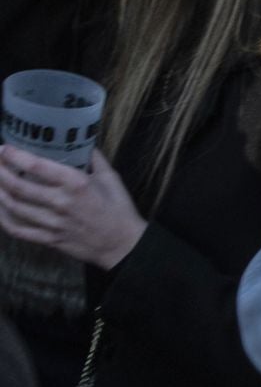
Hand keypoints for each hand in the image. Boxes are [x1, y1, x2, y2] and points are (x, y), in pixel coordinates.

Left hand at [0, 146, 145, 268]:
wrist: (122, 244)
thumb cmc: (119, 210)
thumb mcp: (111, 179)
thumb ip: (95, 159)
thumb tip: (84, 142)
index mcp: (77, 184)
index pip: (38, 167)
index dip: (16, 156)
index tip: (4, 148)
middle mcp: (61, 203)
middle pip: (19, 186)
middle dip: (0, 172)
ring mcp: (52, 223)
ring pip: (14, 207)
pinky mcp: (48, 238)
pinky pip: (17, 229)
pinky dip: (2, 218)